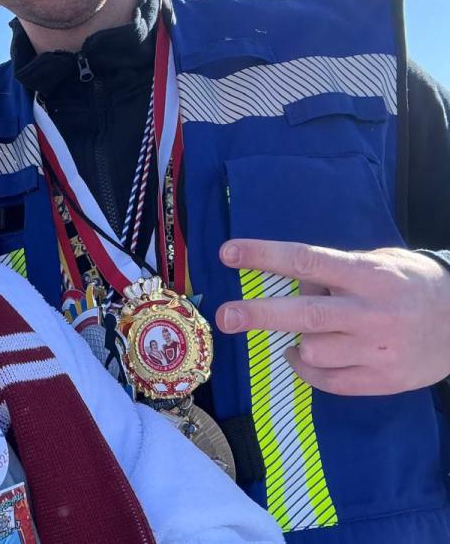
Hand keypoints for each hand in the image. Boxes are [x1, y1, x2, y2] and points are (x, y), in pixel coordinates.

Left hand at [215, 238, 449, 395]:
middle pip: (305, 314)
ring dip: (298, 342)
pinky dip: (308, 370)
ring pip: (312, 351)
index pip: (306, 261)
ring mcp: (378, 351)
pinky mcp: (383, 382)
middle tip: (224, 316)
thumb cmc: (409, 284)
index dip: (264, 256)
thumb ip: (334, 271)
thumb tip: (291, 283)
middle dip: (258, 314)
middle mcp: (371, 313)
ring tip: (307, 333)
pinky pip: (326, 381)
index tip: (228, 252)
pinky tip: (309, 357)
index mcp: (368, 275)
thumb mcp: (376, 262)